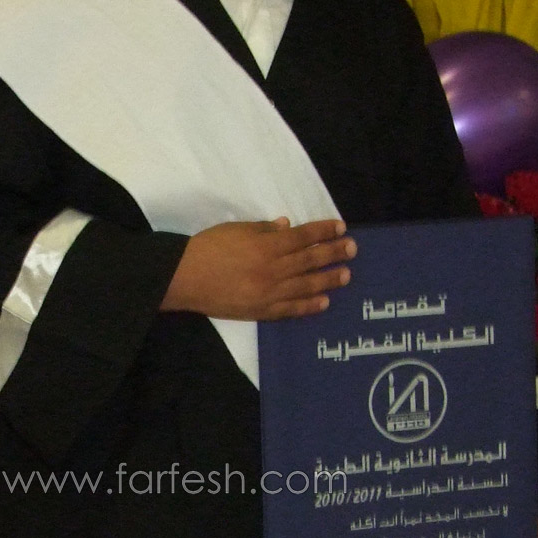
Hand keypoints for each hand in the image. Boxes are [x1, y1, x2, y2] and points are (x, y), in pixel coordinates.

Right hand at [161, 217, 355, 321]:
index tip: (340, 227)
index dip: (323, 231)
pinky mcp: (262, 311)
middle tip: (352, 249)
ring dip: (329, 279)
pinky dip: (309, 306)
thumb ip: (263, 229)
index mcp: (266, 245)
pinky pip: (291, 309)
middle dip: (334, 253)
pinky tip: (325, 302)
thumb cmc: (208, 248)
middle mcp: (273, 268)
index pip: (303, 236)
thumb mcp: (236, 229)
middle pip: (310, 260)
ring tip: (346, 275)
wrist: (185, 278)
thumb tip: (288, 226)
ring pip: (306, 285)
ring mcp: (269, 292)